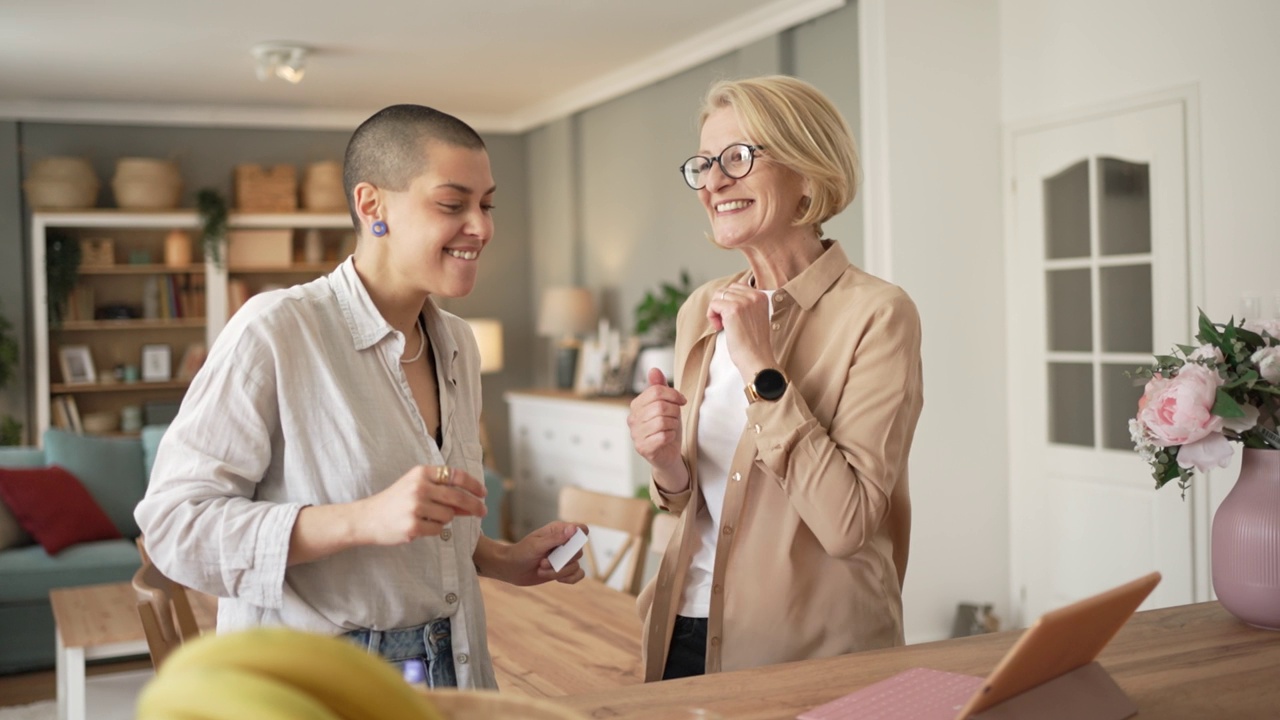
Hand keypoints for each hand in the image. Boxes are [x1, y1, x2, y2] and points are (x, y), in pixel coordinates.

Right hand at [354, 465, 486, 545]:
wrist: (367, 518)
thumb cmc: (396, 501)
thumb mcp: (416, 487)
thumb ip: (442, 491)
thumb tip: (473, 502)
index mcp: (421, 473)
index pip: (456, 475)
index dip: (473, 484)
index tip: (483, 493)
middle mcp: (419, 487)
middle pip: (458, 496)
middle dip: (475, 505)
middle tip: (483, 512)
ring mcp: (415, 507)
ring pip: (449, 515)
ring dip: (445, 519)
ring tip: (427, 517)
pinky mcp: (413, 526)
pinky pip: (438, 530)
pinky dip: (435, 529)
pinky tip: (420, 526)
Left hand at [496, 522, 587, 585]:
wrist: (510, 569)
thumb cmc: (521, 553)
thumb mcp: (537, 545)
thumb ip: (556, 538)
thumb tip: (573, 529)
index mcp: (559, 530)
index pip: (580, 529)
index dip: (580, 536)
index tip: (567, 546)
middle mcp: (564, 543)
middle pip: (578, 552)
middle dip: (561, 561)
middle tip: (542, 562)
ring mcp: (564, 557)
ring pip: (576, 566)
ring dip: (557, 572)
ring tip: (541, 570)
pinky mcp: (563, 570)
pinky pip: (578, 575)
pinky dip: (569, 579)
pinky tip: (557, 580)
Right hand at [628, 368, 688, 491]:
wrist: (668, 454)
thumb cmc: (666, 428)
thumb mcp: (666, 405)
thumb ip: (660, 387)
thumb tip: (654, 370)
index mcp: (636, 405)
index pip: (656, 391)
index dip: (673, 394)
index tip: (682, 400)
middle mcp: (632, 419)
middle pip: (660, 406)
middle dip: (674, 411)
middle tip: (676, 418)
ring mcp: (636, 434)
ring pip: (662, 421)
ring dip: (673, 425)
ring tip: (670, 428)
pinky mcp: (643, 448)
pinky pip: (663, 436)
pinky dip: (671, 436)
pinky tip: (668, 438)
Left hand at [707, 282, 777, 382]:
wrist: (756, 359)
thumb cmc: (753, 343)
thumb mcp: (754, 317)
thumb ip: (745, 304)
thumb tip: (724, 295)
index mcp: (761, 296)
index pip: (736, 287)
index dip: (729, 302)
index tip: (732, 319)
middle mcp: (755, 296)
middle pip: (726, 290)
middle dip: (721, 305)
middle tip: (725, 323)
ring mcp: (744, 302)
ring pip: (718, 295)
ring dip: (715, 311)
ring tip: (722, 326)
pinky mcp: (733, 309)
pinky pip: (713, 304)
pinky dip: (711, 316)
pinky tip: (719, 327)